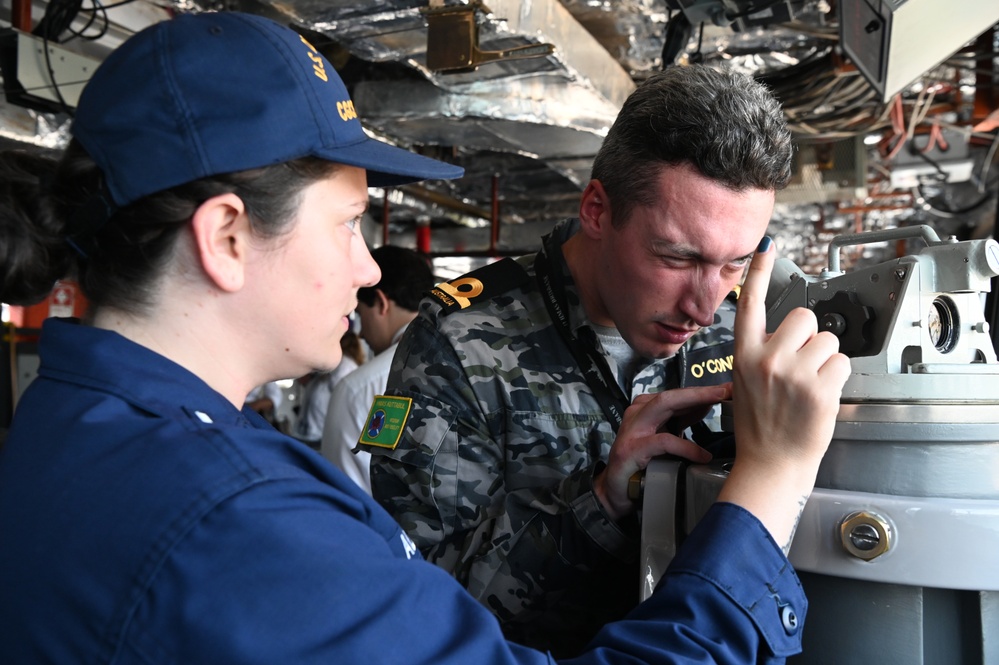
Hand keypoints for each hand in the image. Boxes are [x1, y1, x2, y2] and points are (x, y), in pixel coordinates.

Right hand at [594, 383, 730, 520]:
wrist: (616, 491)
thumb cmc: (641, 464)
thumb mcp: (664, 436)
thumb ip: (681, 421)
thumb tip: (707, 405)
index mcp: (646, 409)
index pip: (677, 395)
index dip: (703, 392)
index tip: (727, 390)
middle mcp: (638, 414)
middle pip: (672, 395)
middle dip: (701, 391)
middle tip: (726, 390)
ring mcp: (633, 430)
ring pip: (664, 405)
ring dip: (694, 402)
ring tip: (718, 403)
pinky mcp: (632, 449)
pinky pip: (663, 441)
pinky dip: (685, 447)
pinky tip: (702, 455)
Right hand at [717, 237, 850, 548]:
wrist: (770, 465)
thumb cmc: (759, 428)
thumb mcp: (744, 384)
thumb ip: (762, 354)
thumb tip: (790, 334)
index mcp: (744, 355)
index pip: (751, 304)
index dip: (759, 272)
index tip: (766, 246)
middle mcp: (767, 359)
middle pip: (804, 317)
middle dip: (810, 336)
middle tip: (802, 363)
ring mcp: (793, 373)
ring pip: (828, 340)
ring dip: (826, 359)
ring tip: (810, 384)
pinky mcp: (819, 388)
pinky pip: (842, 363)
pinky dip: (837, 377)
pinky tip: (821, 395)